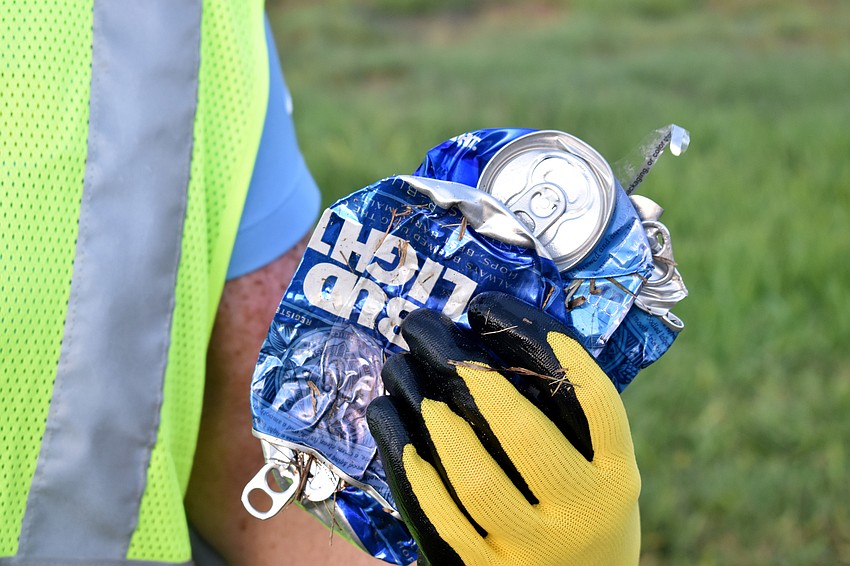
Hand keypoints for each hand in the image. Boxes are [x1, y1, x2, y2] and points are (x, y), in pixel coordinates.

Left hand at [366, 292, 640, 564]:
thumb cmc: (585, 514)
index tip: (490, 307)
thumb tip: (499, 339)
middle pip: (523, 431)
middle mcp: (581, 512)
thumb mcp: (600, 469)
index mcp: (618, 476)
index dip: (539, 342)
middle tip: (429, 333)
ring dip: (433, 419)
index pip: (588, 397)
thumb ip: (569, 420)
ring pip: (475, 478)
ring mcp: (533, 548)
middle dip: (469, 373)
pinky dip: (416, 471)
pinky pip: (442, 518)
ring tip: (404, 376)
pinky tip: (396, 431)